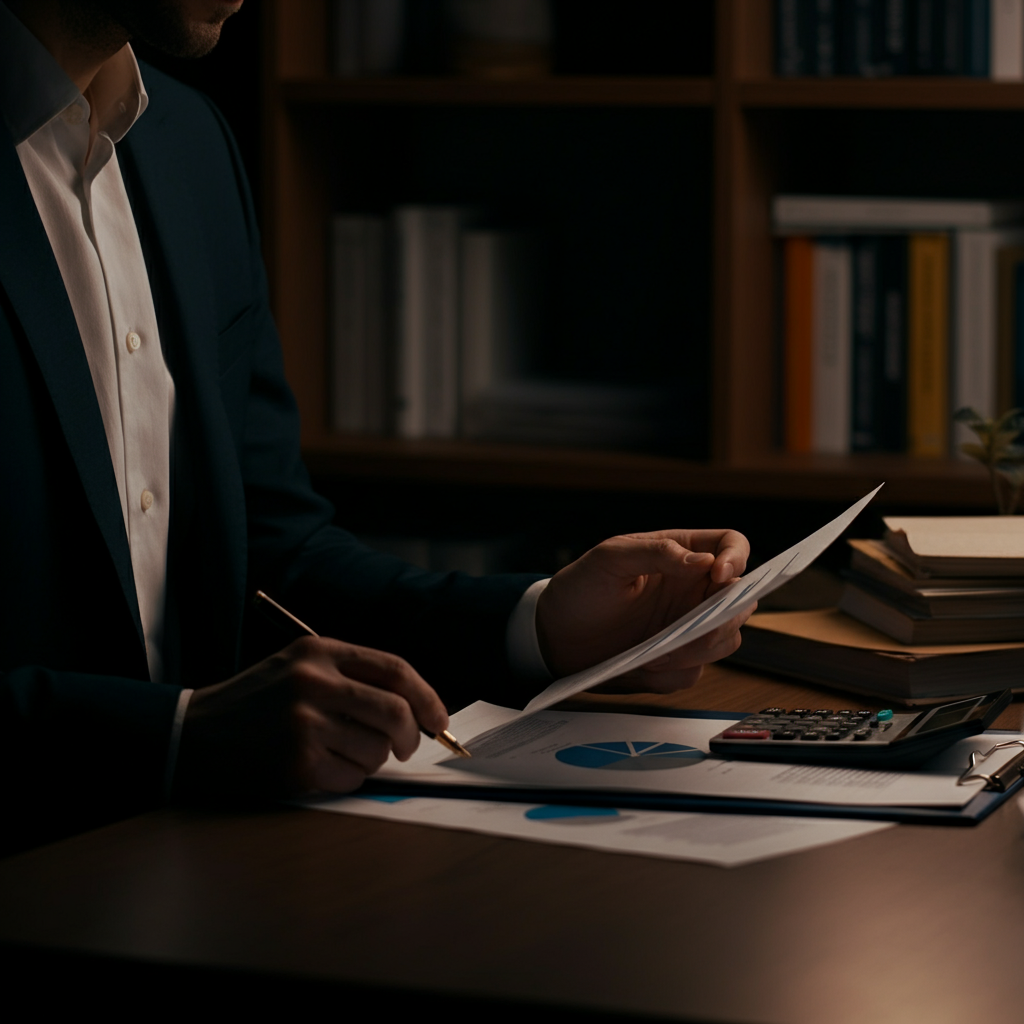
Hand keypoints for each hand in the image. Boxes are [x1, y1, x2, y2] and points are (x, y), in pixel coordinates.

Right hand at [174, 636, 448, 800]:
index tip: (437, 720)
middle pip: (395, 711)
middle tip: (404, 748)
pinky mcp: (296, 762)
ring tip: (339, 753)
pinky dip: (347, 779)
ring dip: (371, 760)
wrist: (193, 735)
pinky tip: (320, 769)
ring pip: (376, 750)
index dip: (427, 696)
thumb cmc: (256, 703)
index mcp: (319, 651)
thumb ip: (352, 677)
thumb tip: (415, 708)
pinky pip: (352, 778)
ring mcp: (304, 723)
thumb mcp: (298, 667)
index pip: (395, 669)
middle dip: (410, 736)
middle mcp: (314, 682)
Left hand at [535, 529, 752, 691]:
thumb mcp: (609, 559)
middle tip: (696, 627)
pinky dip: (676, 671)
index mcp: (682, 554)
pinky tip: (646, 665)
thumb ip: (655, 553)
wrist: (554, 636)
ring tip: (658, 653)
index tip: (720, 575)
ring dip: (700, 648)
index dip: (737, 558)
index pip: (731, 545)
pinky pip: (694, 671)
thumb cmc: (580, 588)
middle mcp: (692, 589)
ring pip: (726, 638)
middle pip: (741, 598)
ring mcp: (687, 626)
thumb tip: (702, 560)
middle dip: (726, 615)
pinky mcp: (676, 660)